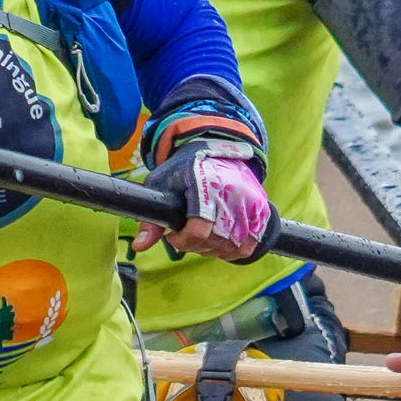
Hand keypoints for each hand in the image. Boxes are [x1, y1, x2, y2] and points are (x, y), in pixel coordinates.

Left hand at [132, 133, 271, 260]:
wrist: (215, 151)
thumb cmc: (183, 169)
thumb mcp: (160, 185)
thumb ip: (151, 219)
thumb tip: (140, 247)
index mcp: (204, 184)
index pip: (199, 229)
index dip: (183, 241)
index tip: (173, 236)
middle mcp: (231, 193)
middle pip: (215, 240)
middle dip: (195, 245)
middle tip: (185, 236)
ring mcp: (249, 201)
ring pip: (232, 245)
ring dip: (214, 249)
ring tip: (202, 236)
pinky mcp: (260, 209)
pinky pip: (249, 244)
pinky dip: (233, 249)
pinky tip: (220, 240)